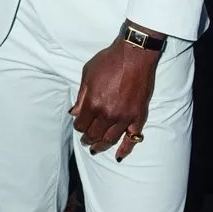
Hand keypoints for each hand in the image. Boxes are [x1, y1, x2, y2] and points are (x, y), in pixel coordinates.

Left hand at [70, 37, 159, 161]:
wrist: (134, 55)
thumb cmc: (109, 61)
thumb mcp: (87, 74)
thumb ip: (81, 97)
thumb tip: (74, 113)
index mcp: (93, 103)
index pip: (81, 124)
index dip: (78, 127)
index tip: (78, 125)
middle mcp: (108, 114)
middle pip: (94, 134)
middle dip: (87, 139)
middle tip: (85, 141)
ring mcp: (124, 117)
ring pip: (110, 139)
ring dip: (101, 146)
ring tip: (96, 149)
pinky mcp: (138, 117)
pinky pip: (132, 138)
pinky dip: (125, 149)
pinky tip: (119, 156)